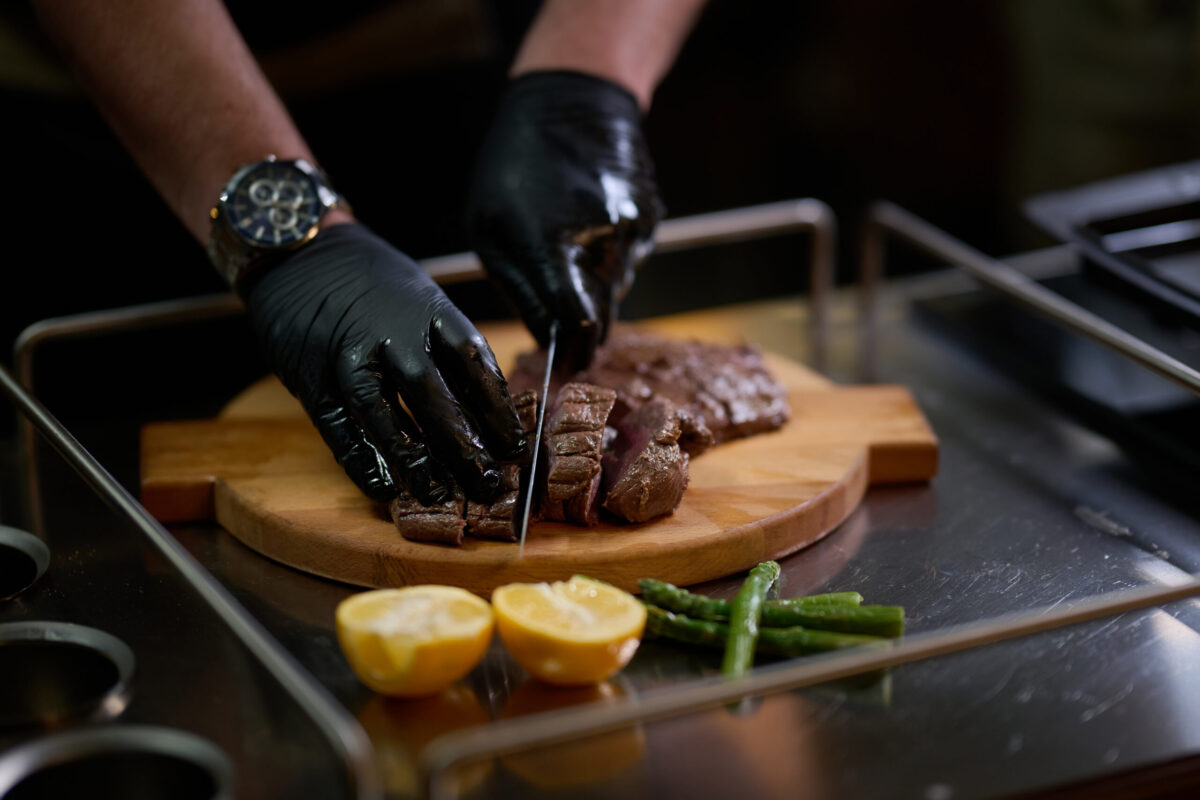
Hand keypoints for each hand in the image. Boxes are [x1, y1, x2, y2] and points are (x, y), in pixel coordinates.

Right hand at [244, 222, 526, 503]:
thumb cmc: (375, 284)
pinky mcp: (309, 376)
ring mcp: (345, 355)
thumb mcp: (423, 298)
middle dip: (462, 444)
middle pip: (431, 393)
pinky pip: (337, 424)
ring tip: (437, 493)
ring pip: (380, 411)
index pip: (472, 361)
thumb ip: (450, 348)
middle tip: (487, 484)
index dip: (497, 408)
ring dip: (411, 456)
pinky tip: (382, 487)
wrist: (299, 251)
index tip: (515, 446)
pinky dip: (359, 458)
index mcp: (428, 311)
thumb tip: (489, 410)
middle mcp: (389, 333)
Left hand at [467, 70, 663, 368]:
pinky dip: (610, 256)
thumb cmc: (515, 166)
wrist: (571, 101)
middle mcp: (601, 244)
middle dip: (584, 327)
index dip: (575, 356)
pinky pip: (629, 259)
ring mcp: (631, 231)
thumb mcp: (490, 229)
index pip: (581, 328)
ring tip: (567, 250)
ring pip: (617, 289)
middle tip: (562, 322)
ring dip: (595, 288)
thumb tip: (546, 339)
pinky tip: (588, 225)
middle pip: (603, 317)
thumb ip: (520, 290)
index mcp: (554, 248)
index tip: (566, 370)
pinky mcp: (648, 220)